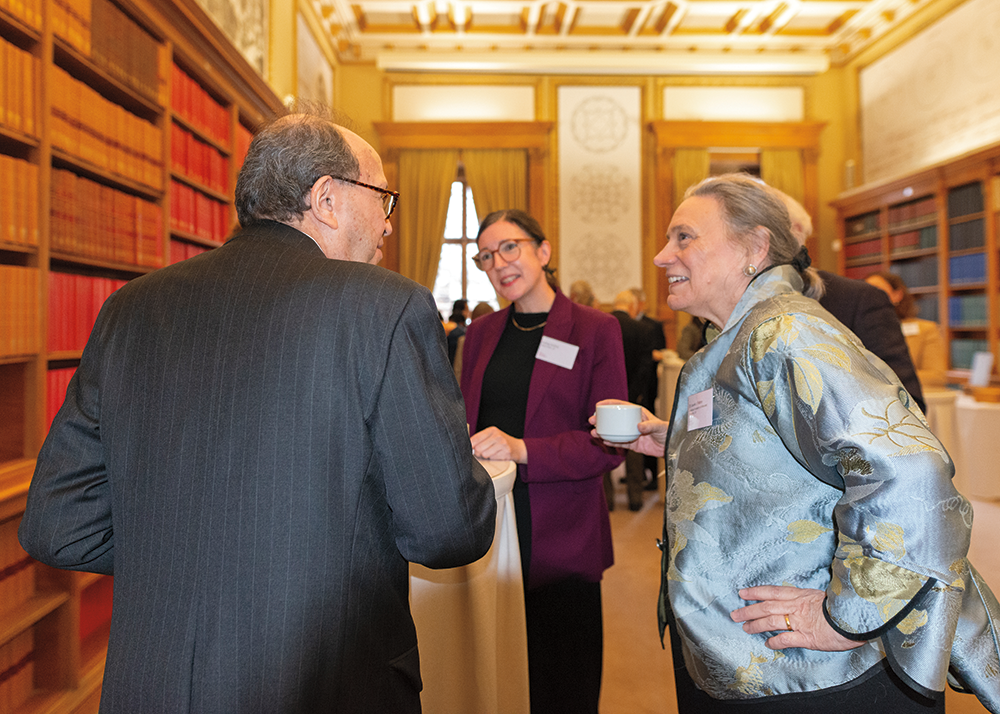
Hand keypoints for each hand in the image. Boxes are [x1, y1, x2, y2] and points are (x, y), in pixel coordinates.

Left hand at [470, 426, 527, 463]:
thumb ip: (481, 439)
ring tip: (491, 453)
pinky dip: (493, 459)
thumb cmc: (502, 442)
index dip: (470, 446)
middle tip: (483, 452)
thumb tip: (468, 446)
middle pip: (478, 448)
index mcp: (492, 430)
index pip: (474, 439)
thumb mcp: (492, 436)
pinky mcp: (506, 453)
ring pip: (484, 455)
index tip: (471, 448)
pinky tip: (497, 456)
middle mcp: (497, 436)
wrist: (519, 448)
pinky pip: (492, 459)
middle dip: (478, 453)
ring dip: (486, 457)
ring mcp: (502, 444)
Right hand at [588, 399, 668, 456]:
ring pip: (613, 431)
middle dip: (601, 419)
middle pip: (614, 419)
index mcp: (637, 413)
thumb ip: (650, 426)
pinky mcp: (632, 444)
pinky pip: (619, 442)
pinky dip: (611, 442)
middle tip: (592, 421)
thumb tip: (638, 426)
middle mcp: (632, 422)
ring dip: (603, 431)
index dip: (609, 404)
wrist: (671, 447)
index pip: (621, 406)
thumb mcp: (659, 426)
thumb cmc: (667, 432)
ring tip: (594, 432)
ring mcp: (630, 432)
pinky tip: (603, 441)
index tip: (598, 405)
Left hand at [730, 585, 865, 651]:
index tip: (742, 593)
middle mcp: (797, 606)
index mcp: (801, 594)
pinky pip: (787, 639)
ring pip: (772, 622)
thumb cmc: (843, 605)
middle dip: (749, 610)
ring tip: (745, 628)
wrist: (858, 615)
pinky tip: (768, 645)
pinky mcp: (808, 637)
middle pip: (767, 607)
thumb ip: (808, 599)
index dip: (755, 592)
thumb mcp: (823, 596)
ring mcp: (801, 622)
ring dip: (756, 625)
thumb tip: (799, 602)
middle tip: (734, 614)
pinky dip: (775, 642)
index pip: (772, 591)